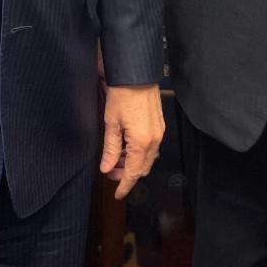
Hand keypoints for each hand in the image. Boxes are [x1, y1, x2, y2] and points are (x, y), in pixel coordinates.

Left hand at [100, 83, 164, 200]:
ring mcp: (159, 131)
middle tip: (110, 172)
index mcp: (142, 142)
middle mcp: (155, 139)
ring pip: (147, 157)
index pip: (134, 173)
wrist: (135, 72)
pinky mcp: (159, 124)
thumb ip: (111, 149)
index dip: (125, 186)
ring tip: (116, 159)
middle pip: (143, 168)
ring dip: (133, 162)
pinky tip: (126, 146)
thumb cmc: (122, 94)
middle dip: (127, 174)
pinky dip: (139, 152)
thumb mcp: (111, 123)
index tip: (118, 194)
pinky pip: (151, 146)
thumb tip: (107, 168)